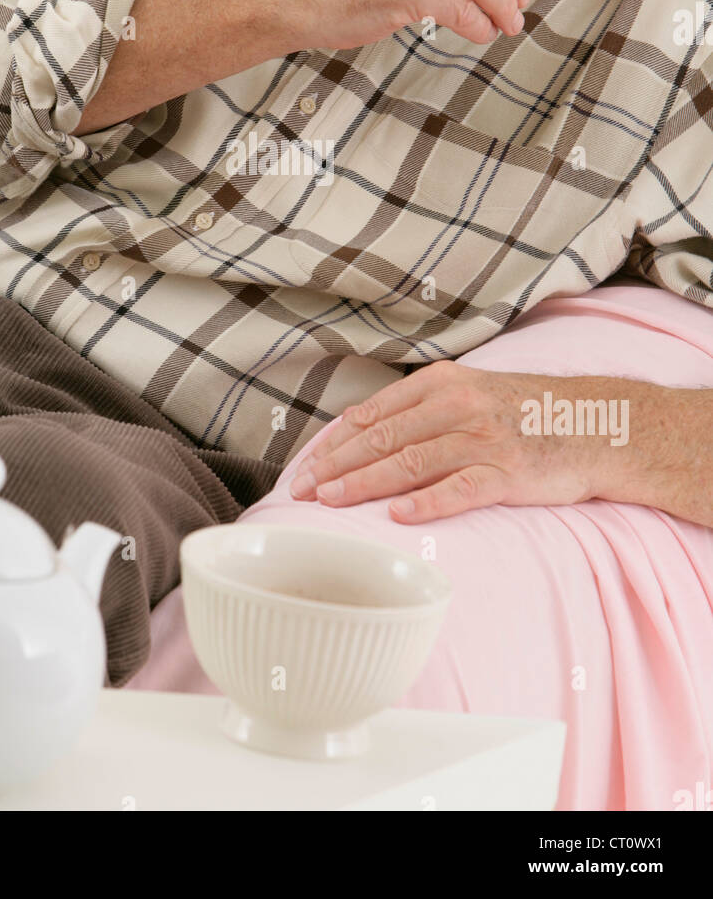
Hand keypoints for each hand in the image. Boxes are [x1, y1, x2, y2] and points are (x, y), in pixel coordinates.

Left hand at [289, 362, 611, 522]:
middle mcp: (459, 405)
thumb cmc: (525, 412)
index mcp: (443, 383)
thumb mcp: (470, 392)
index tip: (305, 465)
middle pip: (384, 438)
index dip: (335, 441)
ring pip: (410, 462)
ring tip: (331, 501)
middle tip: (302, 490)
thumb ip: (419, 408)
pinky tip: (398, 516)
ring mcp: (484, 439)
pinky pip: (460, 489)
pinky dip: (427, 502)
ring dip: (365, 483)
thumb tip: (358, 428)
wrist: (597, 424)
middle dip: (337, 465)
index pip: (375, 414)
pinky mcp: (508, 472)